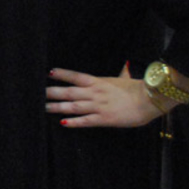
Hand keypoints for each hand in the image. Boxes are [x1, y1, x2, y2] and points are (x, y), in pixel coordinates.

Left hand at [46, 65, 164, 128]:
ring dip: (57, 107)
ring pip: (73, 106)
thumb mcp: (124, 78)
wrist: (150, 100)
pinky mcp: (104, 119)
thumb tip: (125, 65)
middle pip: (69, 92)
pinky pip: (86, 121)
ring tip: (44, 108)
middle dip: (52, 92)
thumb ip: (119, 74)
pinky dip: (74, 122)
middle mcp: (95, 93)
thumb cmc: (137, 89)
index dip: (62, 74)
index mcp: (98, 82)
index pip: (76, 76)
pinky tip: (63, 123)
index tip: (49, 73)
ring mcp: (98, 106)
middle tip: (37, 93)